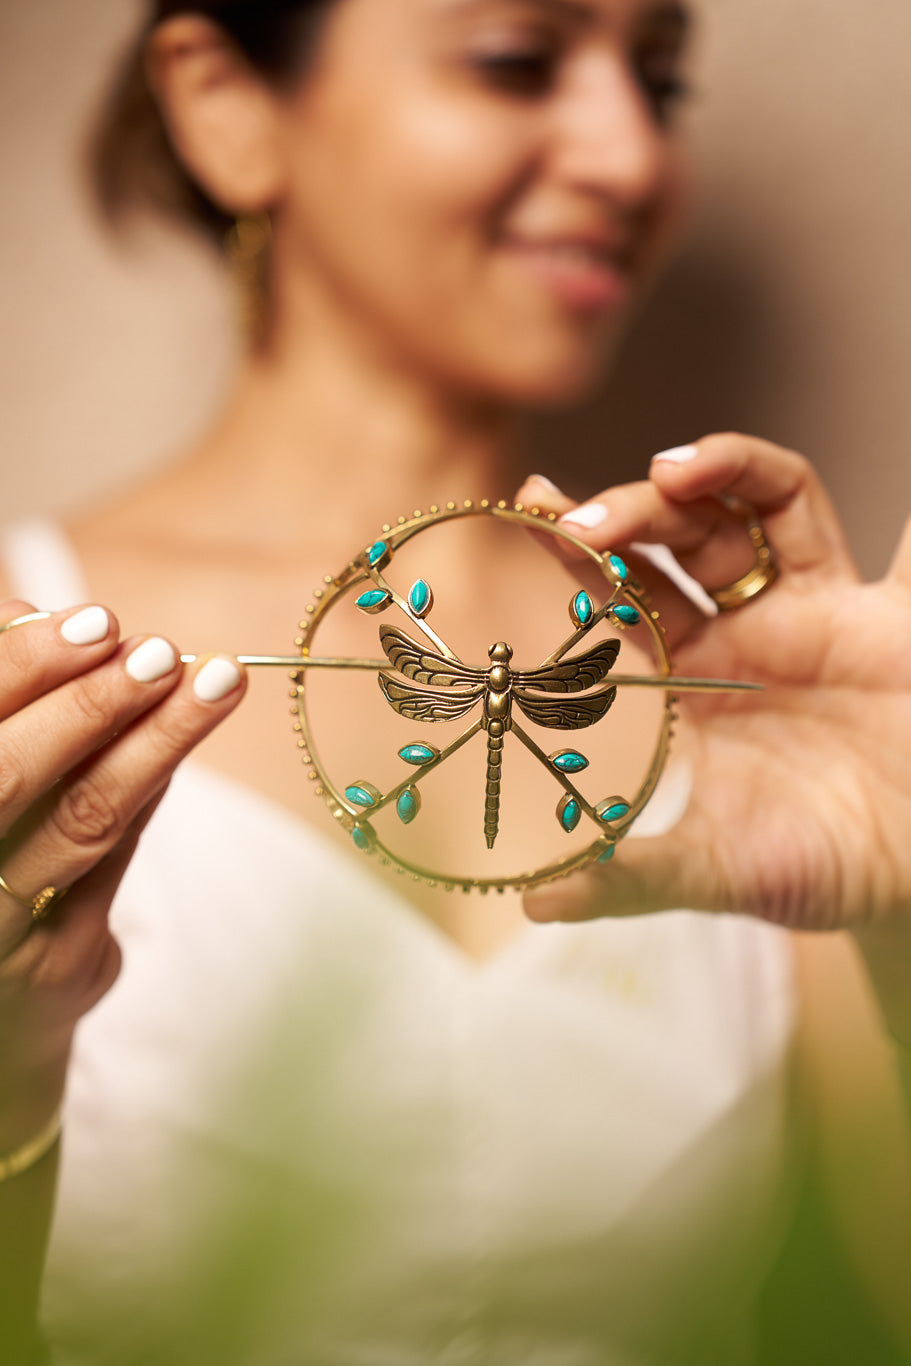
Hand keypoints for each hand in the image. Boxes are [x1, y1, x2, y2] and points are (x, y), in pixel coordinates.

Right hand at [0, 601, 245, 1145]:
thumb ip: (5, 708)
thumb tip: (33, 611)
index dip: (23, 668)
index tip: (97, 621)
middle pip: (10, 777)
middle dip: (91, 706)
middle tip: (162, 649)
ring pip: (81, 824)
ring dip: (152, 745)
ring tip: (212, 682)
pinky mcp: (56, 973)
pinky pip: (113, 865)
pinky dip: (148, 796)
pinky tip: (181, 741)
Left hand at [518, 435, 910, 932]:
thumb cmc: (821, 870)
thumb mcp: (723, 871)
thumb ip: (638, 879)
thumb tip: (539, 904)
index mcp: (696, 682)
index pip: (625, 599)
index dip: (579, 554)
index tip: (529, 512)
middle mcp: (748, 634)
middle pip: (682, 539)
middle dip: (634, 513)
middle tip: (583, 514)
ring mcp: (817, 613)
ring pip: (762, 510)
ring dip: (720, 472)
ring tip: (674, 470)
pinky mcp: (892, 613)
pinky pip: (901, 543)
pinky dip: (872, 512)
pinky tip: (809, 481)